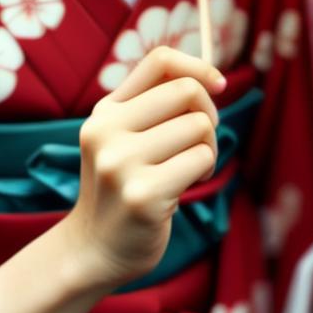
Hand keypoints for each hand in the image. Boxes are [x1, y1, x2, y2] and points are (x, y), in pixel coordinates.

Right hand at [63, 46, 224, 293]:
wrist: (94, 251)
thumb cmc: (124, 187)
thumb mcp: (123, 137)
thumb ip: (155, 104)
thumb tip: (212, 79)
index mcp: (105, 111)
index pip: (160, 61)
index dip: (198, 66)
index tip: (218, 85)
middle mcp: (107, 131)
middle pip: (187, 91)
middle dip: (208, 114)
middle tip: (201, 140)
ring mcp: (122, 164)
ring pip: (199, 126)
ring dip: (208, 147)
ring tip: (189, 168)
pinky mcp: (143, 195)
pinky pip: (201, 159)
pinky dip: (205, 170)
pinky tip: (184, 187)